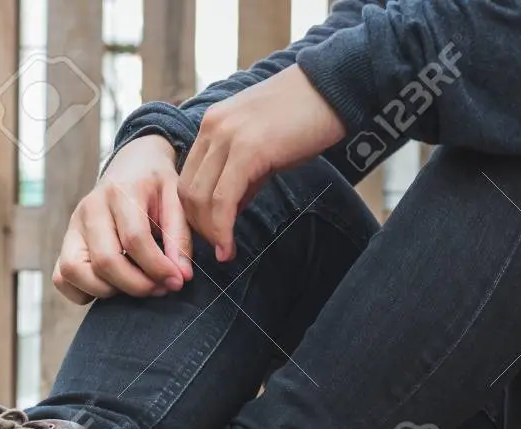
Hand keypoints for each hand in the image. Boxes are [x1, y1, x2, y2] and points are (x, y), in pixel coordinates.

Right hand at [52, 135, 192, 304]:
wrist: (133, 164)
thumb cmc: (157, 185)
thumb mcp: (177, 200)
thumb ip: (180, 238)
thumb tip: (181, 278)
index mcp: (121, 192)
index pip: (134, 239)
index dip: (158, 268)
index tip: (177, 281)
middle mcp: (90, 209)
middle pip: (105, 261)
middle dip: (137, 285)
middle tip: (159, 288)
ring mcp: (73, 226)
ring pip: (74, 271)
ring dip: (108, 290)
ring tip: (134, 285)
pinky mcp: (66, 242)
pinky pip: (61, 278)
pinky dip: (83, 292)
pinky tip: (111, 286)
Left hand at [179, 66, 345, 261]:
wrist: (334, 87)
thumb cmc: (307, 117)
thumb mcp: (264, 146)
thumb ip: (243, 175)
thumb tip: (230, 210)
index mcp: (213, 124)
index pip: (188, 176)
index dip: (195, 212)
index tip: (212, 235)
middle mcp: (212, 127)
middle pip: (186, 190)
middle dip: (199, 227)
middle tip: (220, 247)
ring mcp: (227, 137)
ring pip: (199, 198)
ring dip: (209, 232)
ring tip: (226, 250)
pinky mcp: (248, 150)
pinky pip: (223, 200)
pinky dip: (222, 229)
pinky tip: (230, 247)